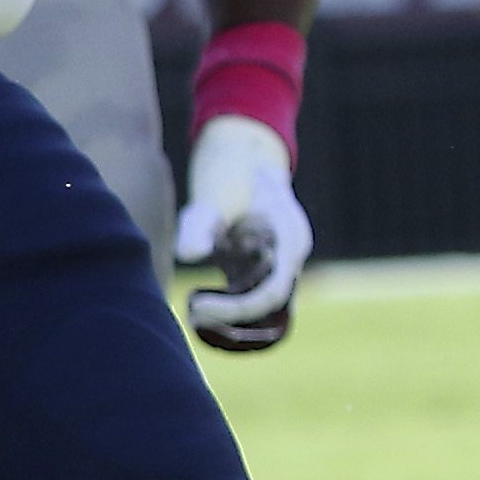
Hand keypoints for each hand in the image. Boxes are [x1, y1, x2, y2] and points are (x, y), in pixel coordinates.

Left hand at [173, 114, 309, 352]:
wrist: (245, 161)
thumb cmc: (228, 181)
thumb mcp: (212, 201)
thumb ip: (200, 226)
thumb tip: (188, 255)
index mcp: (290, 242)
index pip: (270, 292)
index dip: (235, 308)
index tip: (197, 306)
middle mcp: (291, 257)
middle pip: (269, 305)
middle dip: (231, 317)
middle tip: (191, 315)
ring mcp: (280, 263)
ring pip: (263, 306)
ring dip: (230, 318)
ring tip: (192, 315)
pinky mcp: (263, 267)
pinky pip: (252, 297)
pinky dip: (228, 307)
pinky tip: (196, 308)